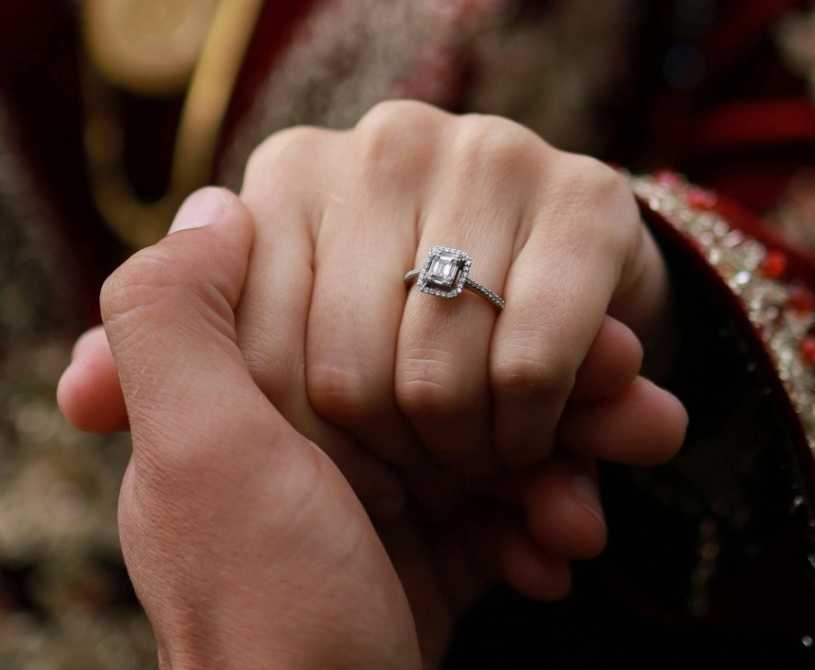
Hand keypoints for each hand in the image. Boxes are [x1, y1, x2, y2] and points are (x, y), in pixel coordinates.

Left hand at [59, 103, 688, 661]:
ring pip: (496, 426)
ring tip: (641, 446)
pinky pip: (510, 504)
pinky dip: (552, 516)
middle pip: (451, 361)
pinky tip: (571, 542)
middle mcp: (318, 433)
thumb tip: (215, 205)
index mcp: (259, 398)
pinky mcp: (437, 549)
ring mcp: (383, 491)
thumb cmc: (268, 610)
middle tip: (626, 405)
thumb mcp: (200, 453)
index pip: (374, 304)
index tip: (538, 323)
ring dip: (575, 442)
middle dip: (545, 385)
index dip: (460, 309)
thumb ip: (172, 320)